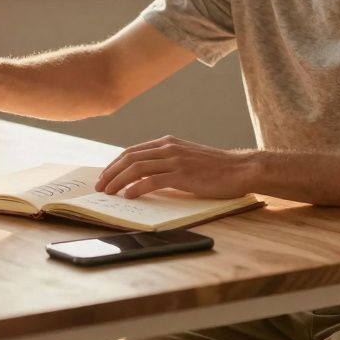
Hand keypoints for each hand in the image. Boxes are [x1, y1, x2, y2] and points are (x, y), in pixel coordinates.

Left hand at [94, 135, 258, 198]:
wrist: (240, 169)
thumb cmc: (215, 168)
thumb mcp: (187, 158)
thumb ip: (168, 162)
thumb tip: (145, 177)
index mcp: (167, 143)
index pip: (132, 151)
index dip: (115, 164)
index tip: (104, 176)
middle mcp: (168, 148)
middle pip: (129, 157)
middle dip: (110, 172)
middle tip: (99, 186)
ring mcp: (175, 160)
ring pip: (137, 168)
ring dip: (118, 181)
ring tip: (108, 193)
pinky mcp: (182, 174)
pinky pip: (152, 180)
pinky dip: (136, 188)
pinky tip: (128, 197)